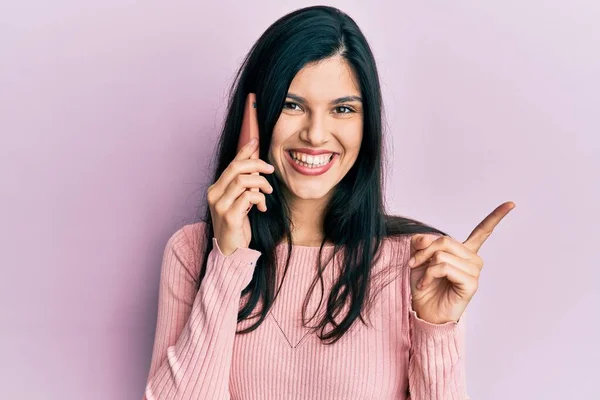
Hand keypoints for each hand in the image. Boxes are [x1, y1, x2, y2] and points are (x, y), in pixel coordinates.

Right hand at [207, 138, 274, 255]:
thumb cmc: (238, 227)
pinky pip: (248, 197)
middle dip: (256, 164)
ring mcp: (220, 205)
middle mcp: (214, 195)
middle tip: (271, 170)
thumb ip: (246, 186)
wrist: (232, 252)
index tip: (256, 141)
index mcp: (216, 189)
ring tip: (267, 193)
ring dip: (260, 183)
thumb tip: (257, 166)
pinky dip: (259, 199)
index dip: (244, 151)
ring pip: (243, 180)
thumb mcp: (242, 202)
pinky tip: (262, 208)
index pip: (231, 164)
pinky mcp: (229, 216)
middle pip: (236, 168)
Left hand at [407, 201, 515, 323]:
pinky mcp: (471, 284)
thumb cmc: (424, 286)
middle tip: (413, 264)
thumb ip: (421, 243)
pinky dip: (428, 275)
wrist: (424, 312)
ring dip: (424, 266)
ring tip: (423, 280)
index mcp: (463, 252)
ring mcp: (474, 272)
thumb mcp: (418, 259)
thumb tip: (424, 238)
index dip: (496, 217)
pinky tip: (426, 285)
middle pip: (445, 240)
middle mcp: (473, 260)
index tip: (511, 204)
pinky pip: (444, 267)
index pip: (482, 231)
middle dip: (423, 252)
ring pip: (442, 254)